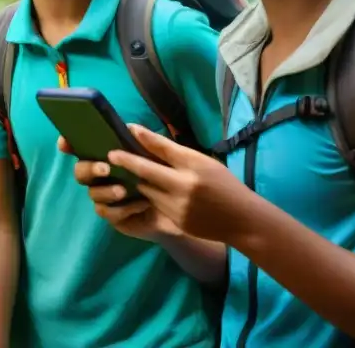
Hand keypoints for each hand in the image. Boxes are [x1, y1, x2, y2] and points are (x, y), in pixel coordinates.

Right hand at [59, 135, 183, 241]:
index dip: (68, 143)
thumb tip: (131, 127)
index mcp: (107, 156)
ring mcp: (104, 196)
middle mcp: (101, 175)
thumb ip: (146, 142)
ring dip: (106, 191)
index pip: (80, 147)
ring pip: (92, 193)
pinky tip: (140, 204)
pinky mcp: (112, 215)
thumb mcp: (160, 156)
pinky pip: (107, 212)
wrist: (181, 209)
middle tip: (105, 168)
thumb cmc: (165, 176)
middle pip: (80, 171)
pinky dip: (122, 208)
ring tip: (123, 190)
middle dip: (89, 168)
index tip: (64, 143)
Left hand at [104, 124, 254, 243]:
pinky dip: (151, 196)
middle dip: (127, 162)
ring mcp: (178, 207)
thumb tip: (146, 136)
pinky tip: (150, 191)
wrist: (242, 220)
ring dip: (141, 181)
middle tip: (111, 156)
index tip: (125, 132)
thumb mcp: (203, 162)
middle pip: (145, 172)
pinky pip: (155, 205)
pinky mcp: (176, 222)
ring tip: (132, 173)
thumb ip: (175, 151)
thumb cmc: (224, 184)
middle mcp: (183, 187)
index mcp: (192, 167)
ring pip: (147, 190)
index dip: (139, 141)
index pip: (159, 150)